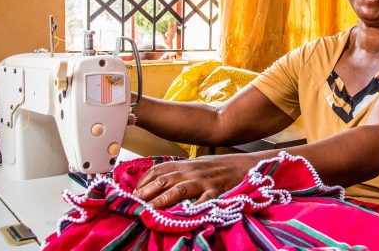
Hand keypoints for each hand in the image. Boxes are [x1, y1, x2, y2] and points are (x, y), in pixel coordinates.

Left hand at [133, 154, 253, 208]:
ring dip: (162, 200)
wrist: (245, 165)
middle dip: (146, 193)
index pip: (158, 170)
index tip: (133, 194)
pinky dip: (194, 207)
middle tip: (132, 205)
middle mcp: (192, 171)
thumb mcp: (197, 165)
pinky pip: (204, 199)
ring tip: (150, 211)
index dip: (143, 182)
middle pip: (164, 180)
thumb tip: (159, 183)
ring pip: (179, 189)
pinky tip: (185, 215)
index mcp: (186, 164)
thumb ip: (180, 172)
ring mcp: (204, 181)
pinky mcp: (217, 191)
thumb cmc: (220, 167)